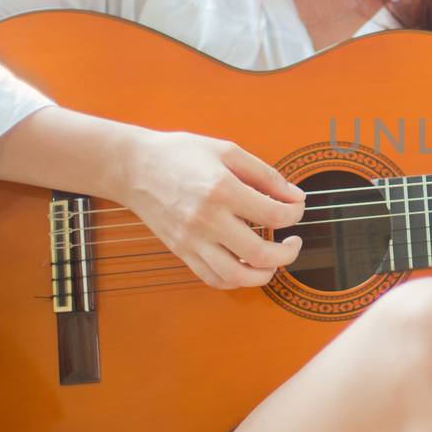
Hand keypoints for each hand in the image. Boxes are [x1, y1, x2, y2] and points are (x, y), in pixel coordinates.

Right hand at [118, 129, 306, 288]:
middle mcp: (207, 220)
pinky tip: (247, 265)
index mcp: (222, 190)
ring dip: (264, 274)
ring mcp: (192, 240)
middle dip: (288, 253)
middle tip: (294, 242)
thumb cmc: (181, 154)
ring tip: (274, 261)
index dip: (295, 214)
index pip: (273, 215)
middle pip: (259, 254)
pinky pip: (213, 279)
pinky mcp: (181, 251)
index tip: (296, 208)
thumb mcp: (228, 151)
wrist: (134, 168)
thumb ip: (265, 175)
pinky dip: (236, 280)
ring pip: (236, 276)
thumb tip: (295, 197)